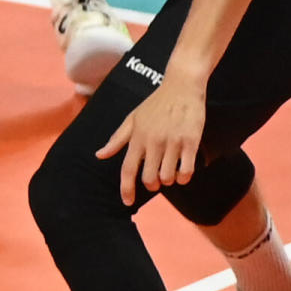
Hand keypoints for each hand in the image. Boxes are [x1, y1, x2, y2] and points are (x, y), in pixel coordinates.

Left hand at [97, 73, 206, 204]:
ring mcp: (172, 142)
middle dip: (151, 185)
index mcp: (137, 137)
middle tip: (154, 182)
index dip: (126, 188)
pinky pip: (187, 171)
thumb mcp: (132, 119)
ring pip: (168, 177)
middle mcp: (153, 141)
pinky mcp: (190, 142)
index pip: (127, 168)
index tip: (127, 202)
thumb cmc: (155, 104)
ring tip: (169, 173)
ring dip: (168, 181)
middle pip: (149, 177)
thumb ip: (117, 139)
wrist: (180, 87)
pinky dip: (184, 177)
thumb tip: (99, 155)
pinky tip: (183, 173)